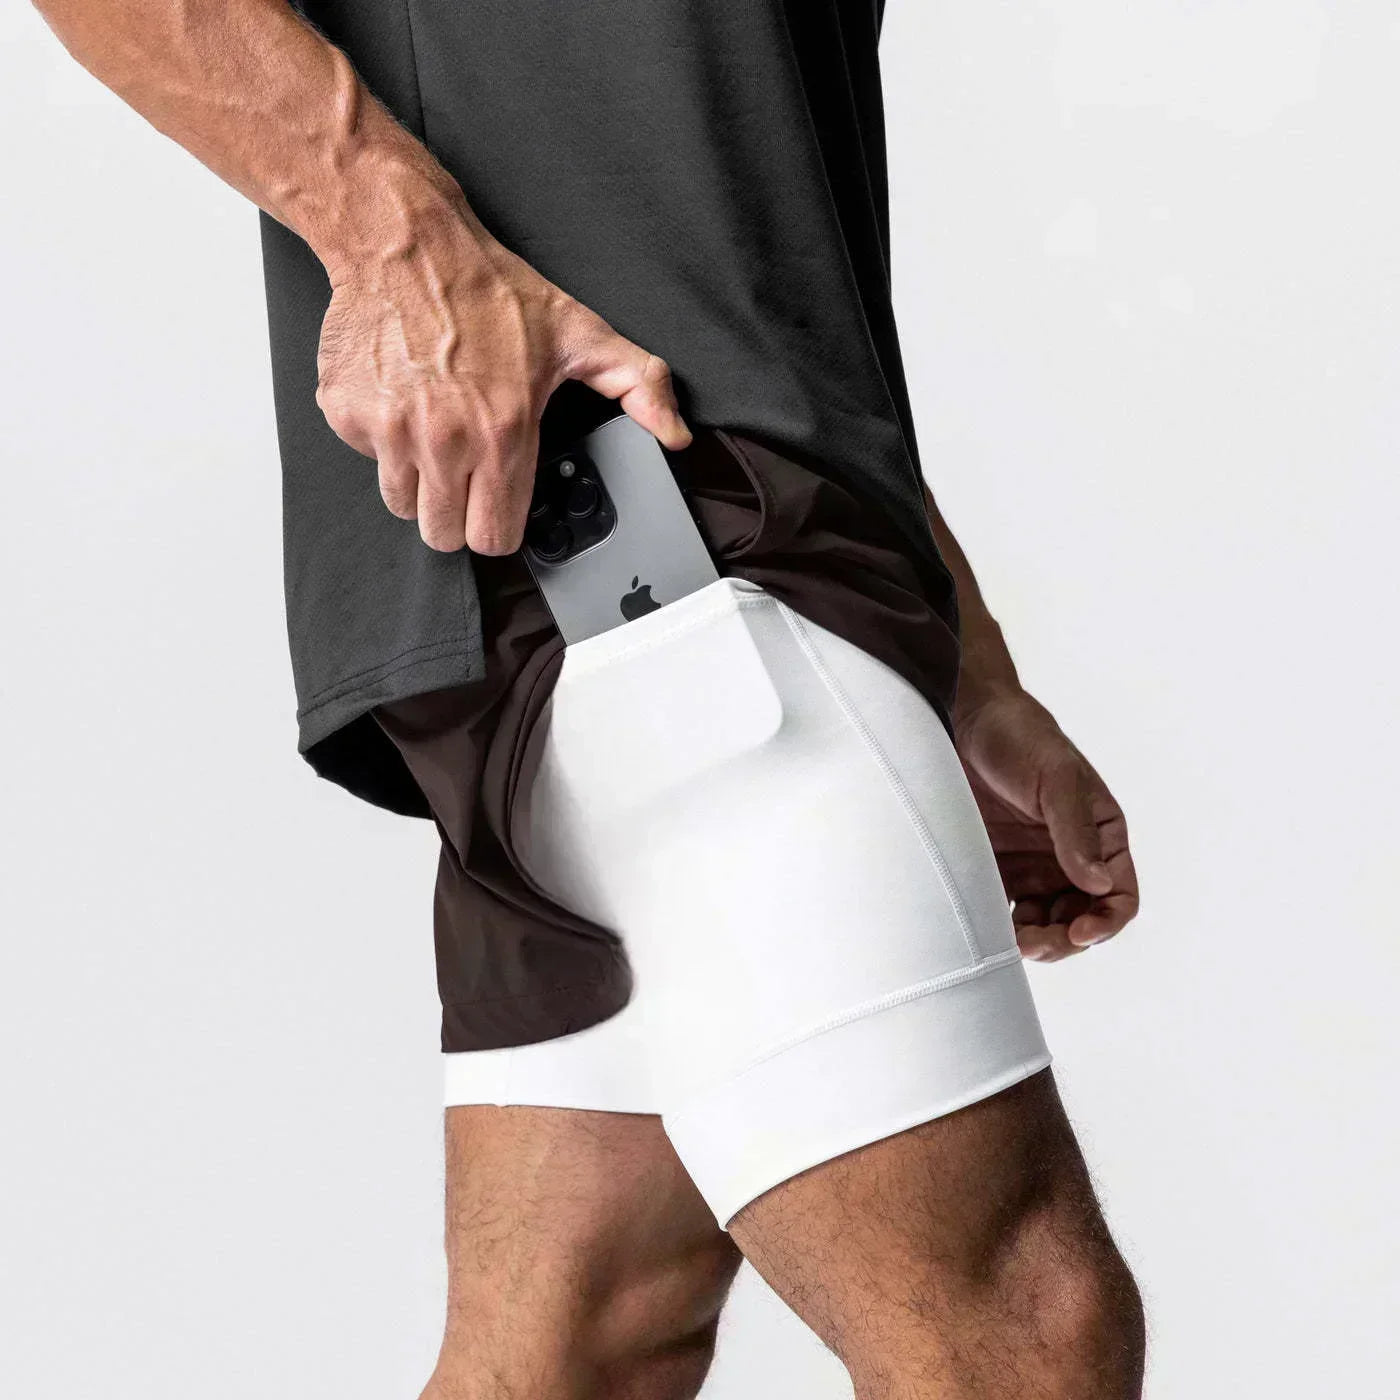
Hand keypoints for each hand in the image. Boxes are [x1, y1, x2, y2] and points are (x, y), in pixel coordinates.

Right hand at [315, 215, 690, 553]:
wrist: (404, 243)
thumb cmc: (490, 290)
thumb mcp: (580, 334)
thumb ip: (638, 386)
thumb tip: (675, 433)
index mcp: (502, 432)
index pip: (493, 538)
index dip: (499, 526)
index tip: (499, 503)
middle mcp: (442, 440)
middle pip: (442, 536)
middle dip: (458, 513)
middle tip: (467, 470)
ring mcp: (388, 430)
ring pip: (402, 504)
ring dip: (420, 480)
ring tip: (437, 431)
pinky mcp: (347, 415)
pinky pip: (368, 460)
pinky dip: (383, 442)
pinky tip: (405, 400)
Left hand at [955, 690, 1138, 960]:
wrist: (961, 719)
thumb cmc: (1020, 737)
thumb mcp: (1056, 777)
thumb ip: (1076, 831)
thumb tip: (1099, 886)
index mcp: (1102, 836)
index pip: (1119, 895)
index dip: (1107, 922)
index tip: (1081, 933)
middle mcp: (1071, 858)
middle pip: (1081, 920)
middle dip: (1064, 940)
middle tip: (1035, 945)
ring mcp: (1032, 867)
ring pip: (1044, 925)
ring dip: (1034, 942)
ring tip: (1012, 943)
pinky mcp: (994, 869)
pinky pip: (1004, 912)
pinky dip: (1000, 928)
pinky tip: (988, 930)